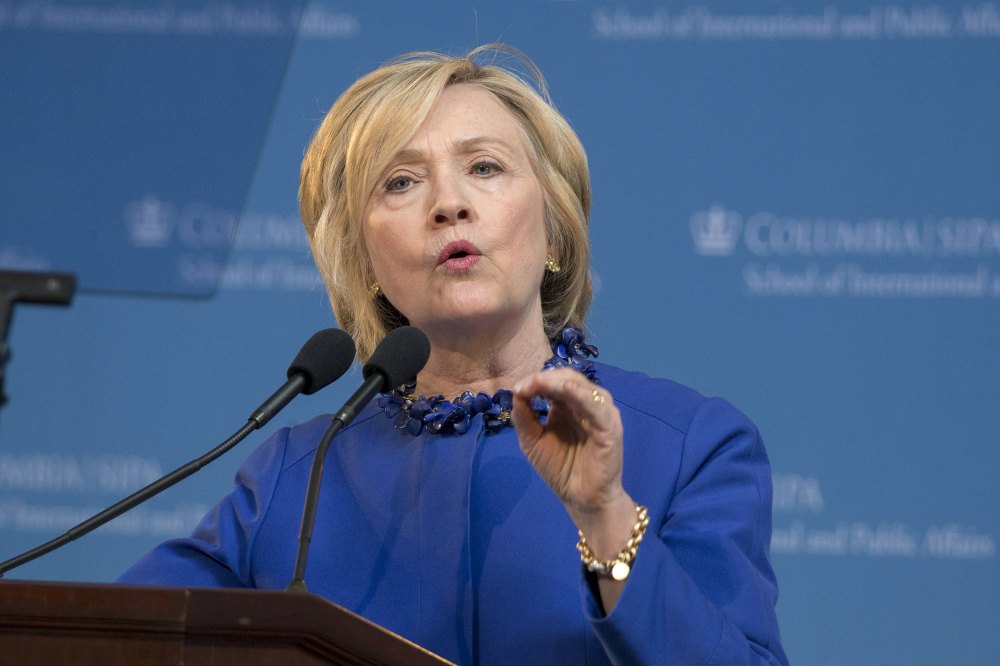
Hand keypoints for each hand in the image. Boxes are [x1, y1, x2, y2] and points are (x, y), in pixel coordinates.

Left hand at [511, 368, 634, 556]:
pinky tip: (568, 390)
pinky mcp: (610, 427)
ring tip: (540, 382)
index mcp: (568, 405)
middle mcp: (586, 405)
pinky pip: (598, 407)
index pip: (554, 382)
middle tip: (525, 386)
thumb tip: (516, 391)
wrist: (580, 498)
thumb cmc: (560, 470)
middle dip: (545, 379)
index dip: (535, 380)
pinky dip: (583, 396)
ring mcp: (600, 414)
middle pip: (568, 379)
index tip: (517, 388)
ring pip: (583, 388)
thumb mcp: (533, 440)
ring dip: (560, 382)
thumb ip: (524, 416)